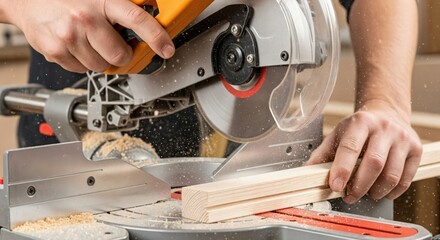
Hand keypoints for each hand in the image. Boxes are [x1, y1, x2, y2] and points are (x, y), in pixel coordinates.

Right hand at [5, 0, 174, 72]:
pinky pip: (81, 70)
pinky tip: (75, 45)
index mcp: (102, 0)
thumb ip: (119, 10)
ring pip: (101, 66)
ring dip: (100, 58)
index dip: (157, 37)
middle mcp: (85, 18)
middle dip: (121, 54)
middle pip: (120, 55)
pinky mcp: (55, 52)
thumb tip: (144, 27)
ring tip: (89, 41)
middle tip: (115, 45)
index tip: (167, 49)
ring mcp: (69, 37)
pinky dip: (82, 62)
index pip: (138, 19)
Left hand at [307, 101, 421, 203]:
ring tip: (365, 194)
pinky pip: (405, 179)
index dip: (342, 170)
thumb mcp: (338, 135)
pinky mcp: (416, 150)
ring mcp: (402, 138)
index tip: (335, 187)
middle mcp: (383, 128)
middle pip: (373, 163)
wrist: (387, 114)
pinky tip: (381, 191)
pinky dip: (392, 192)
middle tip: (349, 196)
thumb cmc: (359, 128)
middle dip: (359, 186)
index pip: (350, 148)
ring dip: (375, 191)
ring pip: (391, 174)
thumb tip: (305, 173)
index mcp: (360, 122)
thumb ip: (322, 154)